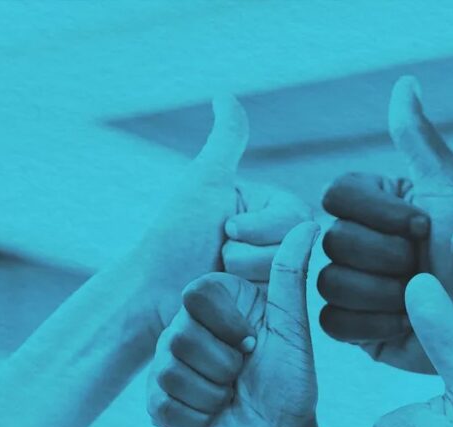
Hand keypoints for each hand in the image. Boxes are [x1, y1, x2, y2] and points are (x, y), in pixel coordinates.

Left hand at [125, 95, 311, 336]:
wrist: (156, 293)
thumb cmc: (177, 237)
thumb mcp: (204, 182)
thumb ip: (226, 141)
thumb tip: (225, 93)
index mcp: (271, 207)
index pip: (295, 215)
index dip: (259, 226)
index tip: (224, 229)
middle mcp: (281, 240)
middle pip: (296, 245)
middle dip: (250, 253)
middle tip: (219, 256)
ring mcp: (280, 274)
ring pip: (290, 275)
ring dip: (247, 277)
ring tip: (220, 276)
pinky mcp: (274, 305)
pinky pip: (283, 301)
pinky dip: (253, 300)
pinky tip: (231, 297)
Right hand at [146, 221, 320, 426]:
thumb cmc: (287, 378)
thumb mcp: (292, 328)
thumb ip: (290, 277)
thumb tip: (309, 223)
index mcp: (215, 303)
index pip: (198, 292)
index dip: (230, 324)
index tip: (254, 341)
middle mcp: (183, 327)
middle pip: (181, 335)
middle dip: (225, 364)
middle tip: (243, 371)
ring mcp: (165, 364)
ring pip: (172, 372)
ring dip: (214, 392)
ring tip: (230, 393)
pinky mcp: (156, 401)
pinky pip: (166, 405)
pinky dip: (200, 417)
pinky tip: (213, 414)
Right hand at [318, 77, 452, 376]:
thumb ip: (421, 140)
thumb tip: (405, 83)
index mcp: (372, 205)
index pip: (338, 193)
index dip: (381, 213)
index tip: (426, 226)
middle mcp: (355, 242)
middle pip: (332, 240)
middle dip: (387, 255)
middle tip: (423, 265)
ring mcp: (353, 287)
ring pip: (331, 281)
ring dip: (383, 291)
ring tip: (419, 296)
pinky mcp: (357, 331)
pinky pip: (335, 323)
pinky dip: (372, 323)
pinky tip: (406, 321)